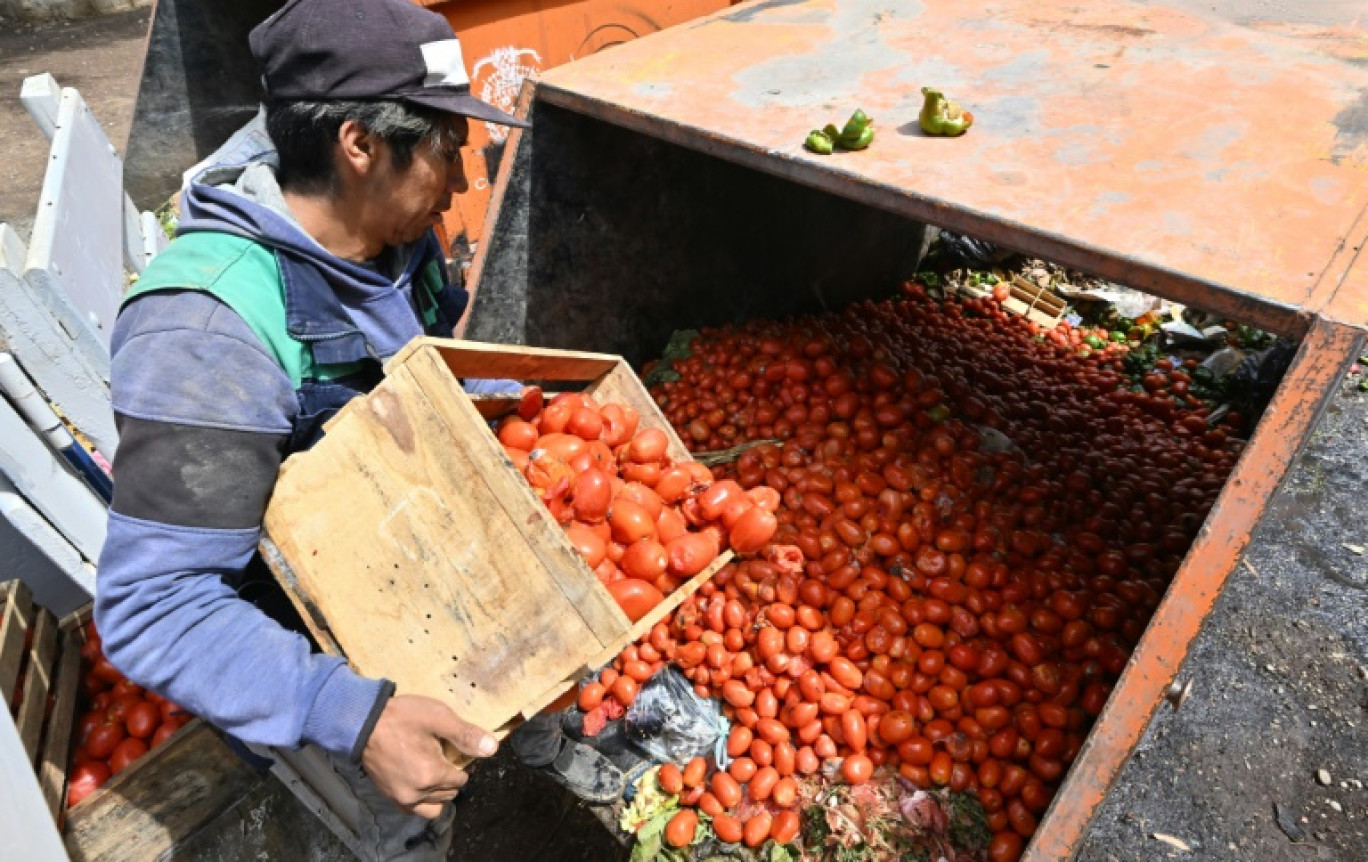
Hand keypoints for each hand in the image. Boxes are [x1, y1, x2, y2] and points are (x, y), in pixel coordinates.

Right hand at [361, 694, 497, 817]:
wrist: (361, 722)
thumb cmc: (401, 716)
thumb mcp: (438, 717)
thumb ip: (466, 734)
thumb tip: (492, 748)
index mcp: (431, 775)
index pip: (460, 779)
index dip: (461, 763)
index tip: (453, 749)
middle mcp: (416, 793)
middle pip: (449, 793)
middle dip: (451, 778)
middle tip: (443, 756)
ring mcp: (401, 798)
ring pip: (433, 806)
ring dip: (439, 793)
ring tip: (434, 770)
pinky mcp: (389, 797)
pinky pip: (413, 809)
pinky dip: (421, 799)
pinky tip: (420, 779)